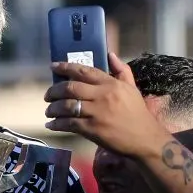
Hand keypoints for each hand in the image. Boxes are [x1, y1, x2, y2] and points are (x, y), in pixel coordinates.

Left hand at [44, 53, 162, 157]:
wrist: (145, 139)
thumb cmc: (137, 113)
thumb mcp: (132, 88)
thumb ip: (121, 70)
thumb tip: (110, 54)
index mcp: (110, 84)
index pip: (83, 71)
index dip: (65, 67)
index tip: (53, 66)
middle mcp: (102, 95)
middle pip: (70, 88)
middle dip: (54, 90)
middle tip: (47, 95)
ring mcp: (96, 113)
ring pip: (66, 106)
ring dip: (53, 108)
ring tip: (48, 110)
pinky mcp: (92, 129)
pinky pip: (69, 124)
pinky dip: (57, 124)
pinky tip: (51, 125)